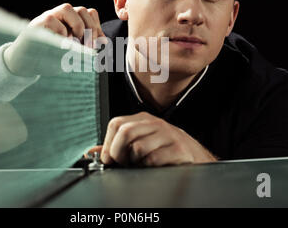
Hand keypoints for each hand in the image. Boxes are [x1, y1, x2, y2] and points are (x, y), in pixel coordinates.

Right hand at [3, 3, 106, 76]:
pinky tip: (61, 44)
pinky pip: (52, 20)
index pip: (90, 14)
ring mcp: (48, 18)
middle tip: (91, 47)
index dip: (98, 27)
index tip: (101, 44)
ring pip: (67, 8)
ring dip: (77, 25)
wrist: (24, 64)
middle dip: (91, 28)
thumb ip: (86, 46)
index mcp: (70, 22)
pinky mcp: (36, 24)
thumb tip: (104, 41)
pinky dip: (60, 32)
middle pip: (81, 10)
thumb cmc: (49, 58)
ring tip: (77, 42)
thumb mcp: (71, 54)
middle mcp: (60, 16)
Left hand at [90, 112, 217, 166]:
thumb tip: (91, 151)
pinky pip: (153, 159)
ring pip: (137, 147)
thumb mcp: (141, 143)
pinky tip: (155, 166)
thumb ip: (116, 146)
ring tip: (142, 164)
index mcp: (143, 120)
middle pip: (124, 132)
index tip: (109, 158)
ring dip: (135, 162)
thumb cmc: (166, 150)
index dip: (108, 143)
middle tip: (123, 163)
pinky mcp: (178, 149)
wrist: (196, 157)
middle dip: (118, 153)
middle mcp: (155, 124)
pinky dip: (149, 167)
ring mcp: (168, 135)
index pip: (116, 123)